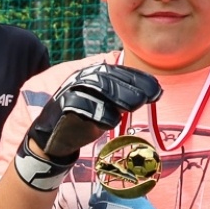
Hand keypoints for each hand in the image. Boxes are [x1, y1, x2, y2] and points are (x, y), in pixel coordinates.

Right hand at [27, 63, 161, 162]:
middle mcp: (82, 78)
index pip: (119, 72)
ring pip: (96, 89)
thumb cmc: (85, 118)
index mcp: (94, 73)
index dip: (139, 80)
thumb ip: (125, 97)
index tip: (157, 90)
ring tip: (135, 106)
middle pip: (109, 79)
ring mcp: (71, 91)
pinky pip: (81, 106)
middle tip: (148, 98)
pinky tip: (112, 121)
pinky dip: (99, 113)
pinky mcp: (63, 107)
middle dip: (131, 87)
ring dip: (118, 96)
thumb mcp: (107, 105)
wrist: (52, 136)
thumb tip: (154, 92)